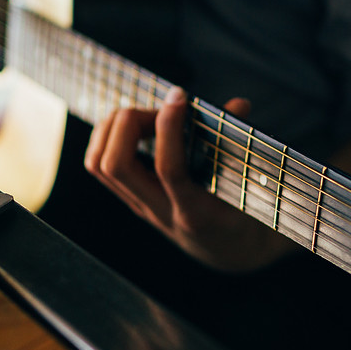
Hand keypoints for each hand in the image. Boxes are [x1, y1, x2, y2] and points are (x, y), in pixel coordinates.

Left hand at [84, 87, 295, 271]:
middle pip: (117, 166)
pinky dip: (106, 138)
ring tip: (144, 114)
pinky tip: (132, 126)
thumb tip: (239, 104)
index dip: (169, 128)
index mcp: (196, 212)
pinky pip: (100, 168)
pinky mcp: (132, 201)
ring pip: (101, 166)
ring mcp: (142, 208)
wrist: (229, 252)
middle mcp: (161, 212)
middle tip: (158, 109)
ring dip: (113, 129)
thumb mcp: (250, 186)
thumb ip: (241, 145)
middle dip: (129, 123)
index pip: (169, 170)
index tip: (180, 97)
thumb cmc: (243, 215)